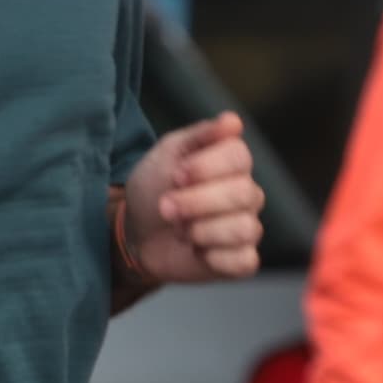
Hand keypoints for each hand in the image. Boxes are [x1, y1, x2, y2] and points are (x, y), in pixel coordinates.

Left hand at [116, 112, 262, 285]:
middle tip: (166, 207)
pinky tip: (196, 251)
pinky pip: (244, 261)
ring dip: (201, 230)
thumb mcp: (168, 152)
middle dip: (195, 202)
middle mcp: (247, 194)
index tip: (176, 175)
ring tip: (179, 230)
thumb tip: (232, 121)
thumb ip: (200, 135)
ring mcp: (246, 227)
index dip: (206, 167)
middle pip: (243, 193)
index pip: (239, 157)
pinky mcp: (239, 260)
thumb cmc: (155, 186)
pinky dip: (215, 258)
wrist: (135, 231)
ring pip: (244, 228)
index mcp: (232, 164)